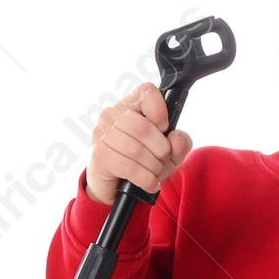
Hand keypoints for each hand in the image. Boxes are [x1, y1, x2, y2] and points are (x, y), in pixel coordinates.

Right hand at [85, 82, 191, 204]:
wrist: (117, 187)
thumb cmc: (142, 163)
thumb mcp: (169, 153)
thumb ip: (180, 143)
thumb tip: (176, 138)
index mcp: (130, 104)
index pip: (146, 92)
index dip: (160, 111)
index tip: (164, 129)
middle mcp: (112, 114)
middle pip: (143, 127)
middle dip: (161, 150)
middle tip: (162, 160)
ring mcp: (101, 134)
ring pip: (136, 150)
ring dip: (153, 167)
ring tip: (154, 173)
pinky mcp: (98, 155)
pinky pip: (129, 167)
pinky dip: (146, 179)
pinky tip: (150, 183)